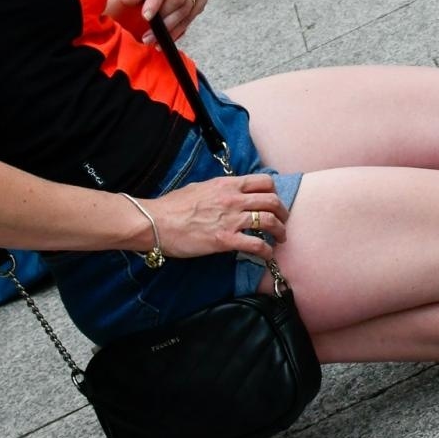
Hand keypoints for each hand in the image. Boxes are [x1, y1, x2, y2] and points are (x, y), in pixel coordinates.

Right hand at [152, 173, 289, 259]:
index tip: (274, 201)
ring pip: (269, 221)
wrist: (155, 222)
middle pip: (272, 201)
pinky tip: (267, 255)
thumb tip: (228, 192)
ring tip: (280, 239)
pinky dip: (266, 251)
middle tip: (283, 222)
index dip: (274, 192)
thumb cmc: (172, 206)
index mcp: (227, 185)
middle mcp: (233, 199)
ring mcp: (230, 219)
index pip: (264, 181)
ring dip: (280, 231)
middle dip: (282, 213)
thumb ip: (218, 189)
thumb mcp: (200, 188)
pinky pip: (255, 244)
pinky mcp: (224, 240)